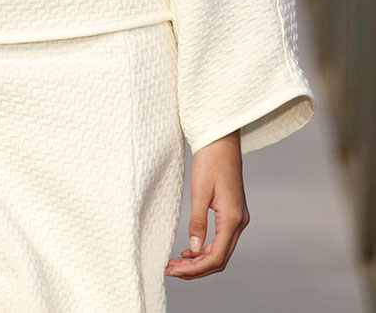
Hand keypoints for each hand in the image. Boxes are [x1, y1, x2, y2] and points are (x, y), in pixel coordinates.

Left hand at [165, 128, 248, 278]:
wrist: (221, 140)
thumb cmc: (210, 160)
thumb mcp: (199, 191)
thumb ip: (197, 222)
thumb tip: (194, 250)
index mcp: (232, 218)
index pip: (216, 257)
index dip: (194, 269)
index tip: (173, 270)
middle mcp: (240, 222)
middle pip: (219, 259)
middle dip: (195, 269)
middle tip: (170, 269)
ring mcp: (238, 218)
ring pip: (221, 251)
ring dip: (199, 260)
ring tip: (176, 263)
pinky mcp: (233, 213)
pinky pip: (221, 239)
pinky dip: (206, 249)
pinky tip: (190, 250)